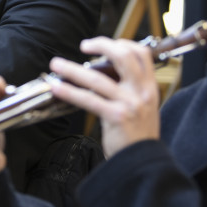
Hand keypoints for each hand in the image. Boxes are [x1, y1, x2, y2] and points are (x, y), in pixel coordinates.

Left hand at [49, 37, 159, 157]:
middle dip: (101, 45)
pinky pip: (89, 100)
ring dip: (73, 69)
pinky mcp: (116, 117)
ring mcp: (129, 104)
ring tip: (56, 65)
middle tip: (83, 45)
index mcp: (149, 87)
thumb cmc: (137, 135)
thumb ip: (128, 89)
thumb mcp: (142, 107)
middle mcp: (142, 92)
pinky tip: (57, 88)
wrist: (142, 163)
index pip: (141, 54)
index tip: (104, 43)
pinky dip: (70, 92)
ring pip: (98, 79)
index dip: (122, 42)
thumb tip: (103, 72)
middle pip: (123, 56)